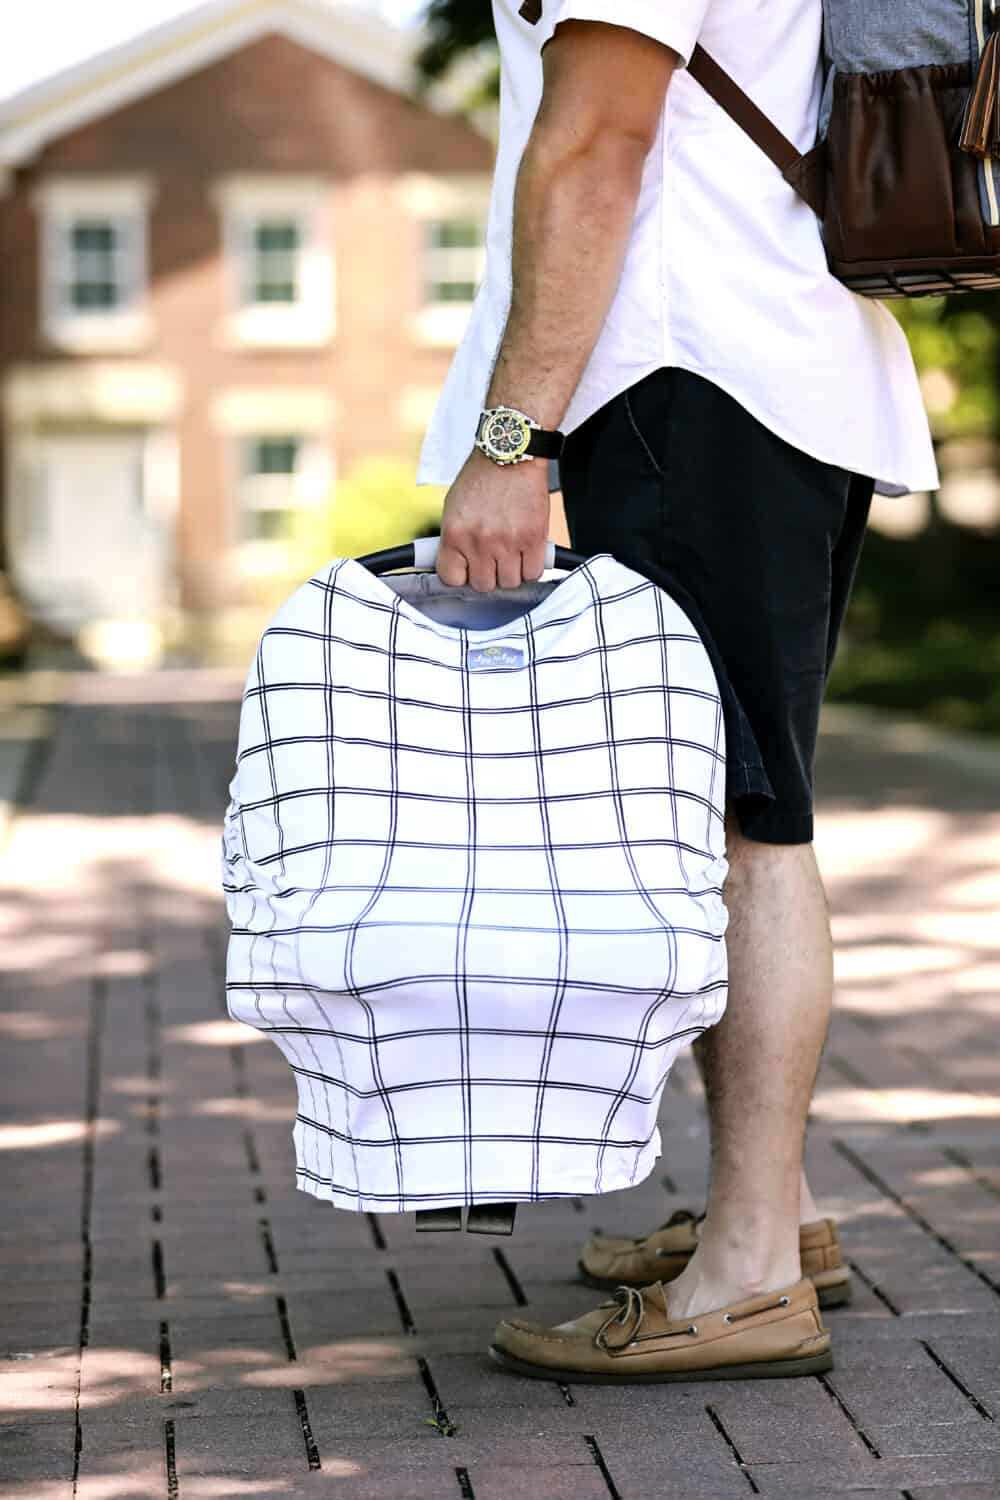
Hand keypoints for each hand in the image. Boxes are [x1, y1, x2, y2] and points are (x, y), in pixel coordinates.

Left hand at [436, 450, 550, 591]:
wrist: (511, 454)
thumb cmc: (482, 479)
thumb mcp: (454, 507)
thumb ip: (454, 539)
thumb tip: (458, 567)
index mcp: (454, 533)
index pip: (452, 579)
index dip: (462, 576)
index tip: (468, 570)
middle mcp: (479, 541)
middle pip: (483, 585)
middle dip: (488, 575)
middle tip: (492, 561)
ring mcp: (508, 542)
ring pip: (509, 583)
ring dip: (510, 572)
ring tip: (510, 555)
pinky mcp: (533, 539)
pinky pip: (533, 573)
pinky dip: (530, 568)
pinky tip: (526, 555)